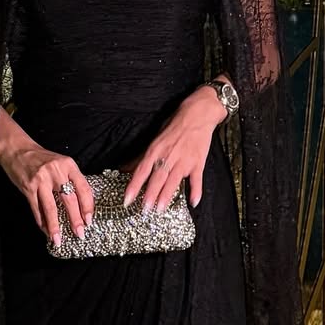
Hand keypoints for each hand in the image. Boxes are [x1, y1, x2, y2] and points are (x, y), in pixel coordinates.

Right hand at [0, 137, 93, 247]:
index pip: (83, 188)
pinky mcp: (28, 187)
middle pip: (69, 200)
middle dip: (75, 220)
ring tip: (58, 240)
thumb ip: (70, 180)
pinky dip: (41, 221)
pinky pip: (36, 208)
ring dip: (55, 226)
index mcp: (68, 165)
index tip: (90, 220)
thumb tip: (80, 207)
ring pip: (51, 208)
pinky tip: (45, 231)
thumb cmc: (41, 158)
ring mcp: (41, 179)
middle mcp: (56, 171)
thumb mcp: (60, 164)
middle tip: (80, 234)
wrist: (17, 148)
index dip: (88, 206)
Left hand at [122, 84, 227, 212]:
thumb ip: (142, 158)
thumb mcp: (155, 139)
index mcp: (155, 150)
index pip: (141, 171)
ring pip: (173, 181)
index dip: (133, 186)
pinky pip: (196, 179)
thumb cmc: (174, 126)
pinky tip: (193, 202)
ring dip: (166, 196)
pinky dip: (196, 191)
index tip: (127, 200)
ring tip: (160, 210)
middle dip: (150, 195)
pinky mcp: (198, 162)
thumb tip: (126, 169)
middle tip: (144, 210)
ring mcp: (184, 160)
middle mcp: (168, 156)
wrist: (198, 114)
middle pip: (157, 178)